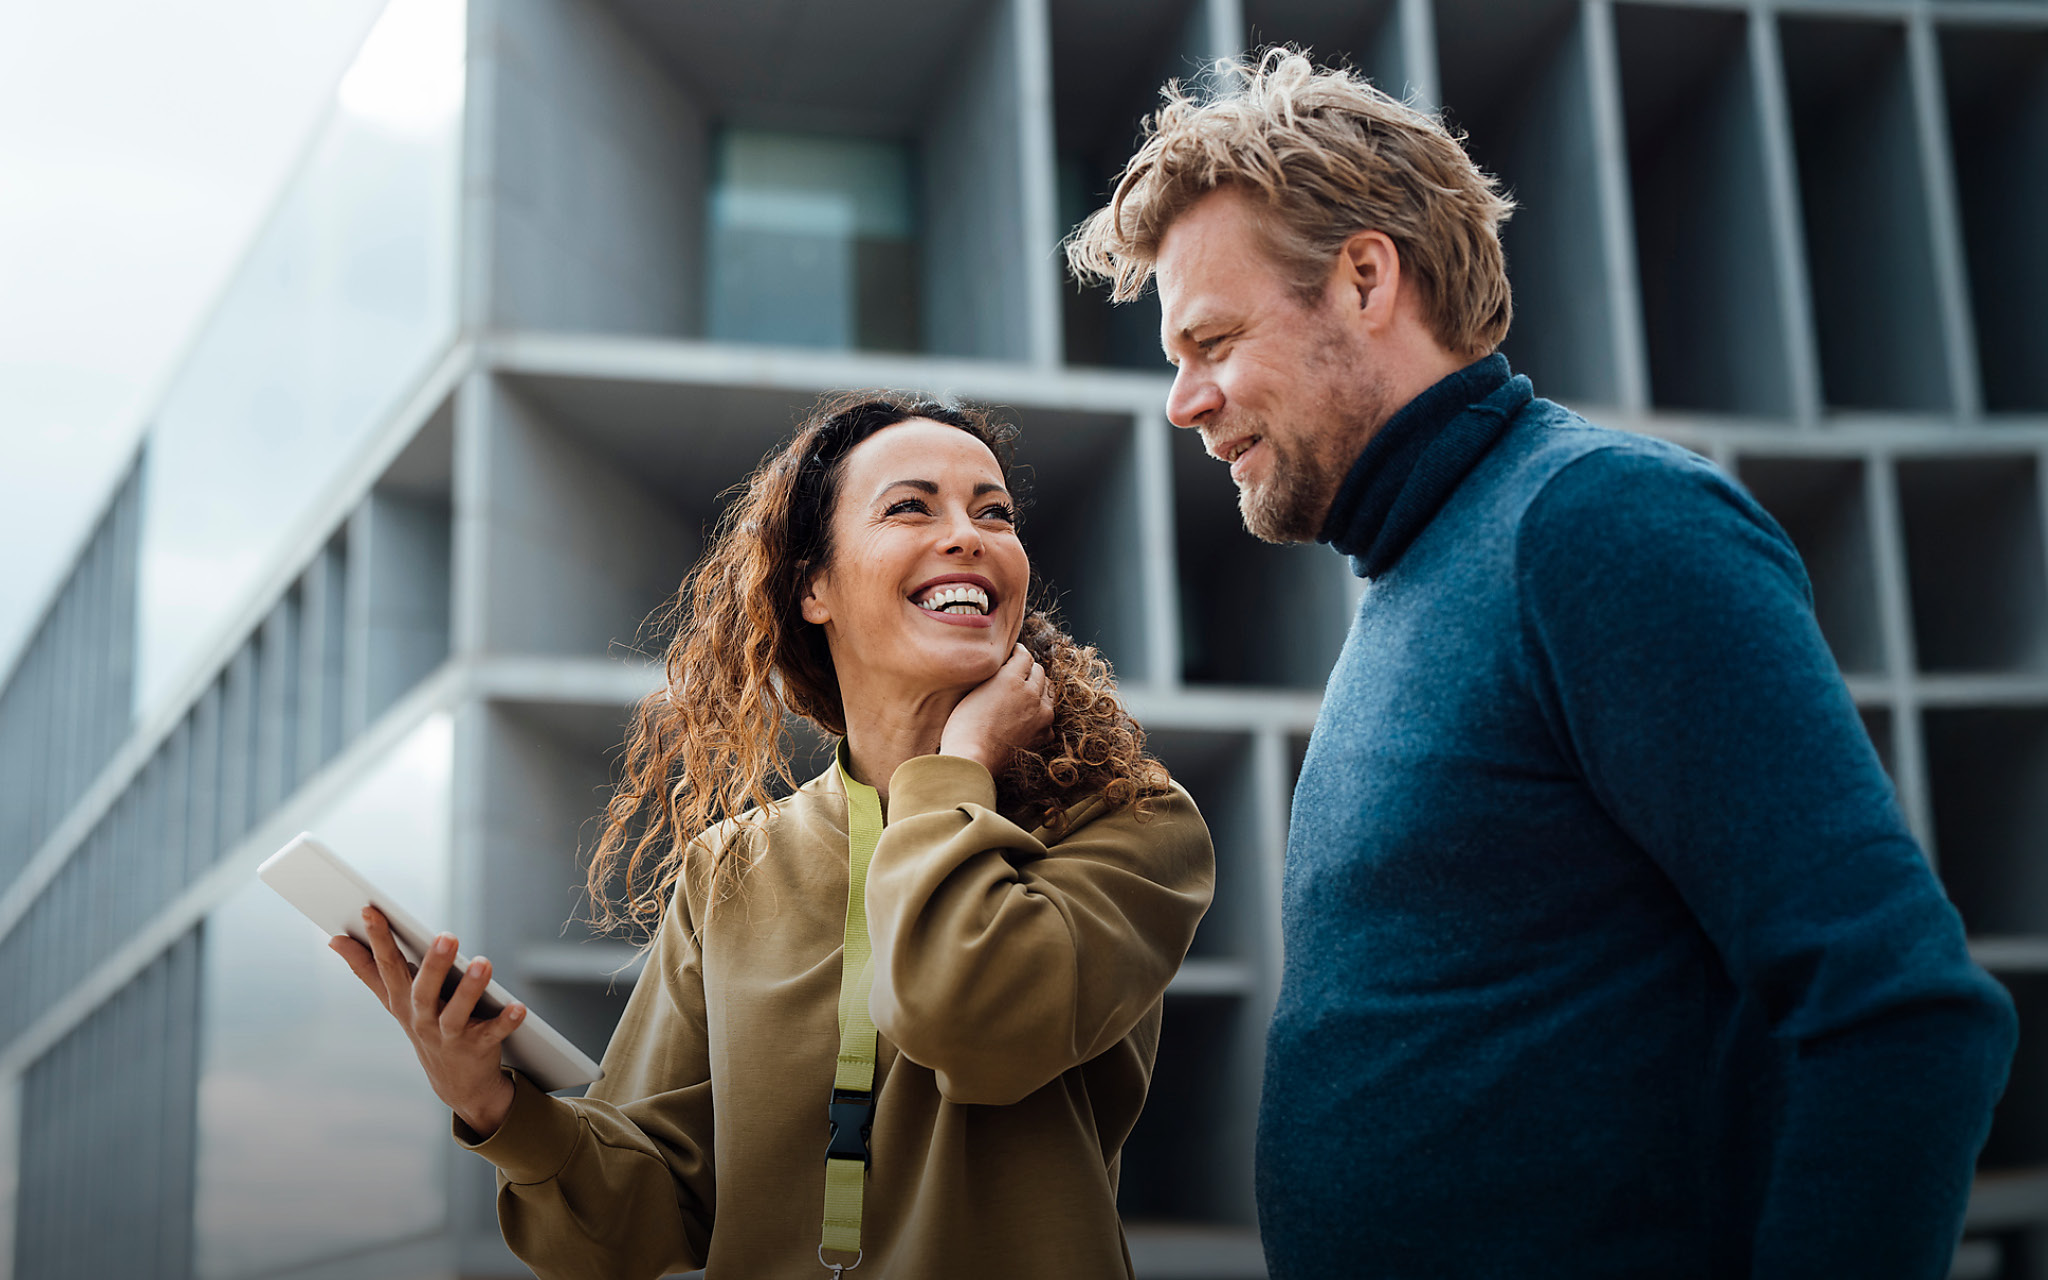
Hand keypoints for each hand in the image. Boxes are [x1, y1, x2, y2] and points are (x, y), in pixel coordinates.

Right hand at [329, 907, 523, 1137]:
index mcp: (402, 1001)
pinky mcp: (478, 1048)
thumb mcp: (394, 1000)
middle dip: (433, 964)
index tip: (370, 911)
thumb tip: (334, 939)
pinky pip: (493, 1033)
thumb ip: (366, 969)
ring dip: (470, 989)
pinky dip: (506, 1021)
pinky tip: (518, 1007)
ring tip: (483, 963)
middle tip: (447, 935)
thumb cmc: (424, 1025)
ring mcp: (449, 1036)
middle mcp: (422, 1019)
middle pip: (423, 991)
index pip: (387, 967)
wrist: (455, 1082)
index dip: (378, 940)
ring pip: (456, 1013)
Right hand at [939, 643, 1054, 776]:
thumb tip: (1005, 666)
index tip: (1012, 655)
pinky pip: (1048, 714)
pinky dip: (1040, 713)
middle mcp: (1032, 693)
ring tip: (1022, 695)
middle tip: (1015, 674)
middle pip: (1039, 671)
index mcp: (1012, 678)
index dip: (1017, 653)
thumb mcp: (974, 690)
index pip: (1025, 655)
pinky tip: (1026, 717)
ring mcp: (1042, 715)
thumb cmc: (963, 726)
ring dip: (1038, 689)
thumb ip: (994, 674)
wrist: (972, 760)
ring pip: (1048, 691)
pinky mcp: (1044, 733)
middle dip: (1028, 670)